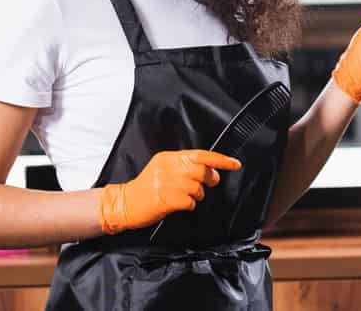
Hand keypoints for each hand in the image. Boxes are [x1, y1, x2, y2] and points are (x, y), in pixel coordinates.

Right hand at [99, 150, 241, 234]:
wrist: (125, 203)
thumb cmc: (146, 189)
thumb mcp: (162, 170)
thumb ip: (183, 167)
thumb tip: (211, 171)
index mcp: (167, 158)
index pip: (199, 155)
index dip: (220, 159)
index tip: (235, 164)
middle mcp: (167, 167)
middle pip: (201, 170)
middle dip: (208, 180)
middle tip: (205, 186)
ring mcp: (166, 183)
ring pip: (197, 188)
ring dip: (196, 196)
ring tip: (183, 197)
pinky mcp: (166, 198)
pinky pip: (190, 202)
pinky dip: (188, 206)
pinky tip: (177, 205)